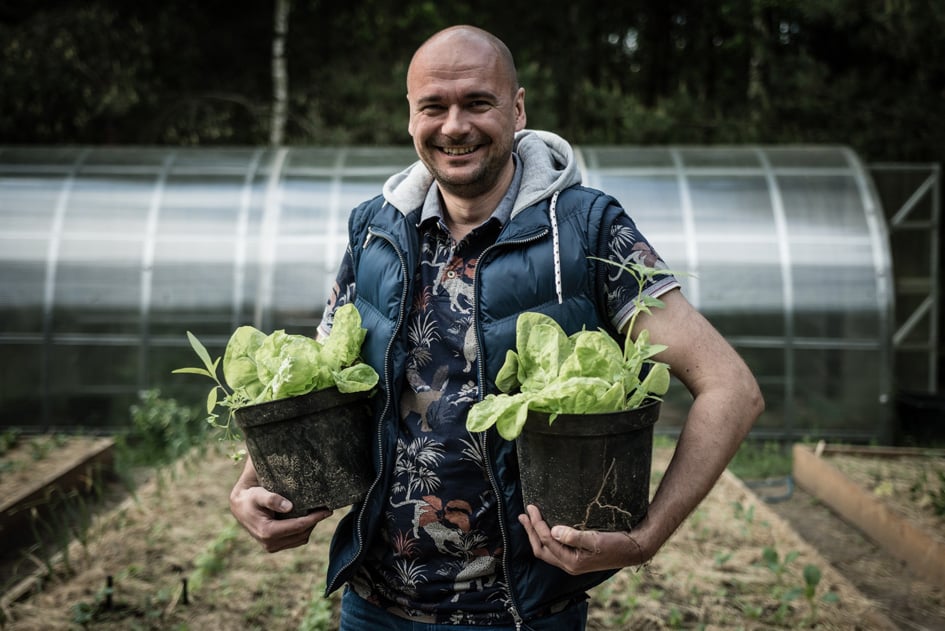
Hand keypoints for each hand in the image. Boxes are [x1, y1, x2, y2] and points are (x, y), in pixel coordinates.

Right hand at [229, 457, 331, 552]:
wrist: (240, 506)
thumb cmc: (250, 498)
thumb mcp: (259, 494)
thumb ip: (272, 499)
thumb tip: (290, 507)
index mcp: (267, 532)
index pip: (299, 526)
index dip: (314, 518)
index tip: (327, 510)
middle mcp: (270, 543)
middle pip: (302, 534)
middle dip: (314, 522)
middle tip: (325, 509)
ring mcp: (272, 547)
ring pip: (301, 538)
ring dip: (310, 527)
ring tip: (317, 512)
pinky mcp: (275, 546)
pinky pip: (296, 540)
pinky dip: (303, 530)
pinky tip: (306, 518)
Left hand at [518, 505, 647, 574]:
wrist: (634, 550)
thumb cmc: (617, 544)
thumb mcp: (596, 539)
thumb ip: (574, 536)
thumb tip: (553, 531)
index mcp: (571, 562)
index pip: (546, 541)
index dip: (536, 524)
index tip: (531, 507)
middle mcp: (569, 565)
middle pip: (541, 549)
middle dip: (530, 532)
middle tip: (523, 515)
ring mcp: (572, 562)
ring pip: (547, 550)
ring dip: (535, 535)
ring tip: (529, 521)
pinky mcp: (577, 557)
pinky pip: (555, 549)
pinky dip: (546, 538)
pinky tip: (547, 529)